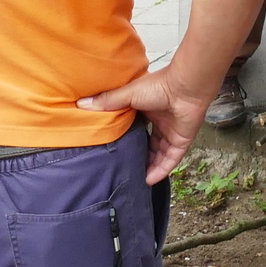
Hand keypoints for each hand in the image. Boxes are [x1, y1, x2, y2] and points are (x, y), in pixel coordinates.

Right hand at [79, 67, 211, 183]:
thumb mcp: (127, 95)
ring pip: (159, 155)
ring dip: (149, 167)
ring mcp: (172, 132)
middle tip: (124, 168)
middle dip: (139, 156)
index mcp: (148, 109)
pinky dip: (161, 170)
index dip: (126, 138)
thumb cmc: (158, 86)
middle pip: (148, 144)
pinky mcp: (182, 141)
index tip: (113, 148)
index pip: (136, 128)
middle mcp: (161, 122)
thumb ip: (107, 102)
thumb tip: (81, 104)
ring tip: (135, 180)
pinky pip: (171, 159)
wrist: (185, 87)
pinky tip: (150, 180)